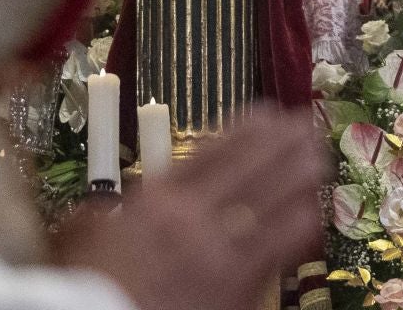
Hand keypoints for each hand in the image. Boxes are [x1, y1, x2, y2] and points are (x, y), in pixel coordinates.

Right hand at [56, 106, 327, 309]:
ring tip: (319, 160)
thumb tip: (101, 207)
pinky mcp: (242, 286)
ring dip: (303, 176)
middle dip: (287, 141)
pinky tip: (311, 211)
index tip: (270, 114)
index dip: (250, 127)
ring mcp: (223, 252)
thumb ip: (101, 214)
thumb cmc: (89, 288)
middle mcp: (197, 218)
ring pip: (279, 200)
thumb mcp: (83, 239)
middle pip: (257, 166)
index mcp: (159, 199)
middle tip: (309, 125)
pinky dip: (300, 222)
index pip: (217, 149)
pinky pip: (283, 245)